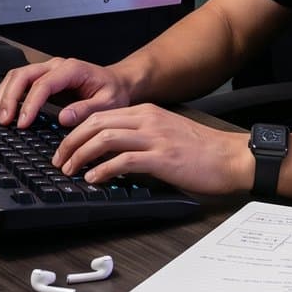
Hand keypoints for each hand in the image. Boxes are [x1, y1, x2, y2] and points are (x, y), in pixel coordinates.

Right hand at [0, 56, 133, 129]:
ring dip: (3, 96)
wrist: (116, 82)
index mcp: (72, 70)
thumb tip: (63, 117)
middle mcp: (56, 66)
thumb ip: (86, 109)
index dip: (29, 103)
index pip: (43, 84)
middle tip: (3, 120)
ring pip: (16, 77)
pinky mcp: (42, 79)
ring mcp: (47, 71)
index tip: (22, 123)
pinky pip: (18, 82)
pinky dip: (4, 94)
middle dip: (9, 98)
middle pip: (23, 75)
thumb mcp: (107, 103)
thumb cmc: (113, 92)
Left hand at [52, 104, 250, 193]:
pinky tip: (94, 179)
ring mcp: (155, 137)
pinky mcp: (162, 157)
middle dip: (71, 142)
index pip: (100, 115)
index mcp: (147, 112)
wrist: (231, 157)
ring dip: (81, 155)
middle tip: (60, 161)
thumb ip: (141, 138)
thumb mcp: (166, 134)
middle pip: (96, 123)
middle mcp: (148, 120)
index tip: (65, 148)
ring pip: (105, 139)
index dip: (76, 132)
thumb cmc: (202, 151)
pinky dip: (103, 170)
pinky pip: (124, 160)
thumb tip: (110, 155)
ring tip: (71, 171)